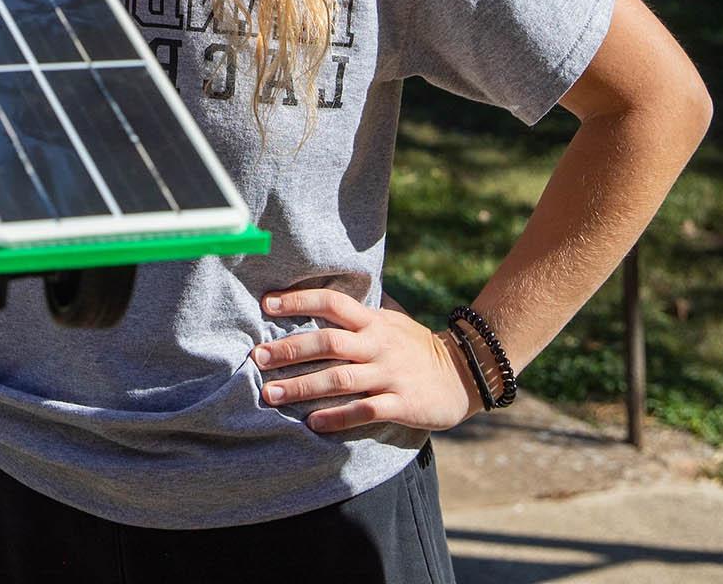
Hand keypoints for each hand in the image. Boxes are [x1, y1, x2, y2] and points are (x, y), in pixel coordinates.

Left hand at [252, 287, 480, 432]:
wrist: (465, 374)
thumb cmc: (415, 347)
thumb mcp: (390, 322)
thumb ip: (358, 315)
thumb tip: (318, 299)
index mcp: (373, 322)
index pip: (332, 302)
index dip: (299, 300)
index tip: (266, 303)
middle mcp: (378, 345)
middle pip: (328, 342)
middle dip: (289, 349)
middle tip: (257, 357)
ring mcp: (390, 374)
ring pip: (340, 379)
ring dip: (302, 387)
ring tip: (270, 393)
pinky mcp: (402, 404)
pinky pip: (364, 411)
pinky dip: (337, 417)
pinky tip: (312, 423)